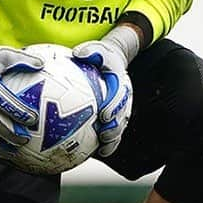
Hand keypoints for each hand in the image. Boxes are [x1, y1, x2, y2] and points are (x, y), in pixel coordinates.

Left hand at [72, 25, 138, 157]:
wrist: (112, 60)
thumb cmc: (99, 56)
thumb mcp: (96, 49)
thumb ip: (90, 51)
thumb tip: (78, 53)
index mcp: (120, 81)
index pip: (119, 95)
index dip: (113, 106)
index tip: (104, 116)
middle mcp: (124, 96)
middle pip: (122, 114)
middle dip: (115, 127)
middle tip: (104, 134)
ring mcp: (121, 107)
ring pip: (120, 125)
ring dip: (113, 138)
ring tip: (103, 147)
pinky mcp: (116, 115)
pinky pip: (113, 130)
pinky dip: (108, 142)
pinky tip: (98, 152)